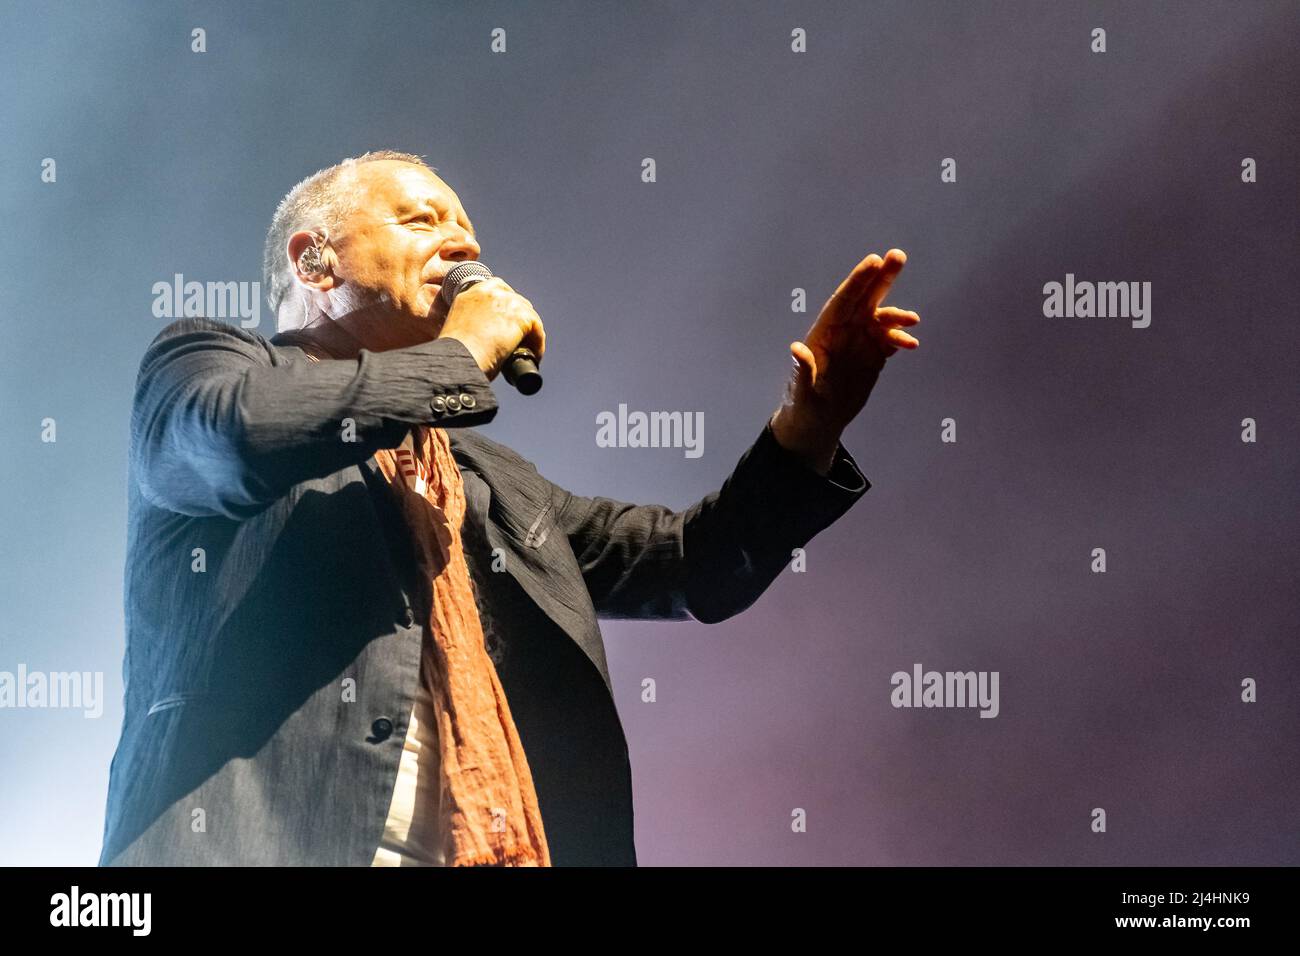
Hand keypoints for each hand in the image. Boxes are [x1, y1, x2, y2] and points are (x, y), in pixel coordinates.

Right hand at [436, 277, 546, 381]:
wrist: (457, 360)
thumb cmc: (453, 355)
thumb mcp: (458, 330)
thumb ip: (470, 325)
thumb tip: (483, 336)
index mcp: (470, 294)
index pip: (496, 288)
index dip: (506, 305)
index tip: (509, 321)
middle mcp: (488, 293)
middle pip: (516, 299)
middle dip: (521, 318)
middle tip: (522, 339)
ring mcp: (505, 302)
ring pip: (528, 314)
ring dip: (530, 332)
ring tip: (529, 350)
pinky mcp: (520, 316)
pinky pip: (536, 328)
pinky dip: (538, 343)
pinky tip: (533, 356)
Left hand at [770, 249, 919, 471]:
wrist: (818, 423)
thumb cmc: (801, 406)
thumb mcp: (800, 392)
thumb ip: (801, 371)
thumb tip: (797, 349)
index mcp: (823, 333)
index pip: (842, 301)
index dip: (858, 281)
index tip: (874, 261)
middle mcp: (843, 332)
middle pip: (864, 299)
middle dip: (881, 278)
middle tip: (898, 256)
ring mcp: (859, 342)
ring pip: (880, 317)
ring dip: (897, 314)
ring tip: (913, 320)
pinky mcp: (872, 356)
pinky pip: (889, 340)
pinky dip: (900, 338)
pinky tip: (910, 343)